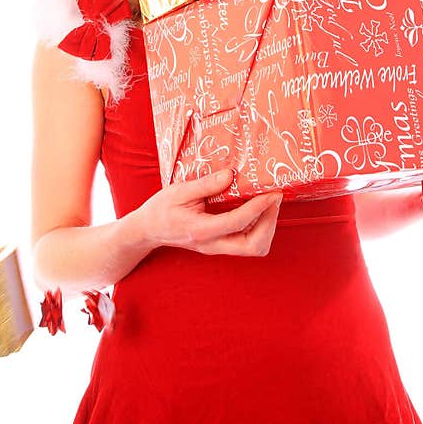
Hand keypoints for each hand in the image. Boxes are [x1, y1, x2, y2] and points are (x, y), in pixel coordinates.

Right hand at [139, 168, 281, 256]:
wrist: (148, 231)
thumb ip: (206, 185)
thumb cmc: (160, 209)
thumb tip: (231, 175)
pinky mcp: (221, 244)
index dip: (259, 207)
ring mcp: (218, 247)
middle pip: (254, 246)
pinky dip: (260, 227)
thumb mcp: (179, 191)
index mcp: (202, 230)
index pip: (239, 222)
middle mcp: (213, 244)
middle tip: (274, 199)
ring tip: (269, 202)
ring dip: (268, 226)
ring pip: (254, 247)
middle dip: (270, 223)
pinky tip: (258, 208)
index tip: (272, 192)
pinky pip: (248, 242)